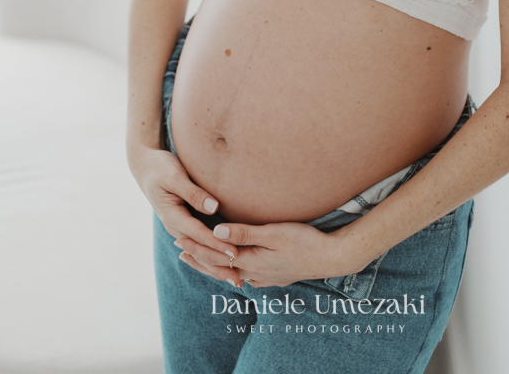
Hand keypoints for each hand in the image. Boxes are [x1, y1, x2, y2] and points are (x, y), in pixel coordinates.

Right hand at [128, 144, 241, 286]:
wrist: (145, 168)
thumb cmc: (161, 168)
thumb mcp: (175, 176)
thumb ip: (194, 193)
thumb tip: (214, 207)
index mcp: (173, 217)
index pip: (199, 235)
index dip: (217, 245)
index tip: (234, 253)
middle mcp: (175, 227)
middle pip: (200, 251)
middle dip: (219, 265)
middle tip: (238, 279)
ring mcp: (179, 228)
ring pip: (199, 253)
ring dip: (216, 267)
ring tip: (235, 280)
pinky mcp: (184, 225)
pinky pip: (199, 245)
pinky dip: (211, 257)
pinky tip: (224, 265)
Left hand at [177, 219, 351, 289]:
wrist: (330, 258)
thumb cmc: (304, 241)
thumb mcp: (274, 233)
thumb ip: (245, 233)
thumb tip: (217, 231)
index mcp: (251, 262)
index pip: (216, 256)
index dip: (197, 247)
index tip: (179, 239)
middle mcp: (254, 274)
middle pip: (220, 268)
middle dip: (200, 258)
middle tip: (180, 249)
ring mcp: (265, 278)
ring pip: (232, 273)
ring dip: (215, 265)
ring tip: (200, 258)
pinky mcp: (274, 277)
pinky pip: (247, 276)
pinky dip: (234, 270)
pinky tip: (235, 269)